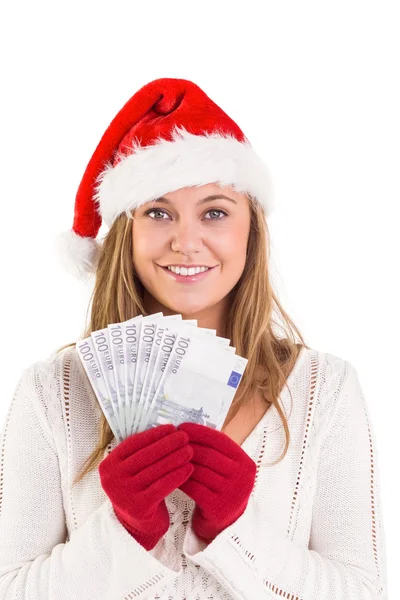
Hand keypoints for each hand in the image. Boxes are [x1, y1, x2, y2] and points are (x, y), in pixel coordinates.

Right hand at [99, 424, 193, 549]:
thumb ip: (142, 452)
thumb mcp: (132, 470)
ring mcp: (123, 493)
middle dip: (168, 444)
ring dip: (176, 458)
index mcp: (108, 465)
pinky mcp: (138, 506)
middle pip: (145, 455)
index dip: (154, 434)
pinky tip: (189, 468)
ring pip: (155, 470)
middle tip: (184, 436)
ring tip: (190, 450)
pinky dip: (177, 475)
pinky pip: (162, 486)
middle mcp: (112, 478)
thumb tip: (167, 429)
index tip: (172, 427)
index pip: (134, 444)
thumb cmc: (138, 490)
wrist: (136, 527)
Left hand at [177, 422, 255, 542]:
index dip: (199, 431)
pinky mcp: (217, 508)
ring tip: (166, 455)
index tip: (182, 426)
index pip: (220, 440)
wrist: (226, 526)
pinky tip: (168, 474)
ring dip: (179, 462)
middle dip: (186, 446)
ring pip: (199, 471)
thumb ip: (216, 451)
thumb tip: (188, 428)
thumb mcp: (227, 469)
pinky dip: (179, 479)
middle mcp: (243, 478)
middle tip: (169, 441)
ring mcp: (231, 494)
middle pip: (208, 455)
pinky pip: (193, 487)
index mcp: (246, 463)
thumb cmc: (222, 489)